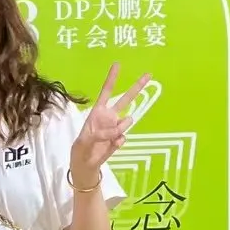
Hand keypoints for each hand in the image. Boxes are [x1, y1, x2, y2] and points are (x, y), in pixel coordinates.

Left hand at [70, 63, 150, 189]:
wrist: (85, 165)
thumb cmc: (80, 150)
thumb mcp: (84, 141)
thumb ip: (99, 134)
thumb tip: (117, 132)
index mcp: (97, 112)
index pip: (106, 92)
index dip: (112, 79)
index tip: (117, 64)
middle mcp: (109, 117)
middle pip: (125, 99)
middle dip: (137, 87)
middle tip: (149, 74)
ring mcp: (116, 127)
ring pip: (127, 120)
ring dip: (120, 127)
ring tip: (110, 136)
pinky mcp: (119, 139)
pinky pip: (123, 137)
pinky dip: (117, 142)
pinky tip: (111, 145)